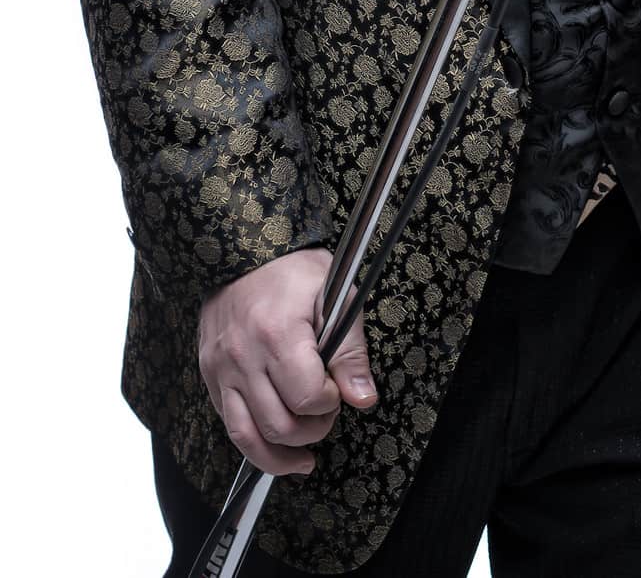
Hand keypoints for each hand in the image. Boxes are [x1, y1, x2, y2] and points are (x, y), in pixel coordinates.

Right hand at [197, 247, 377, 477]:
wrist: (244, 248)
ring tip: (302, 460)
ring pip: (246, 437)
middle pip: (278, 425)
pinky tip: (272, 443)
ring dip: (278, 457)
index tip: (337, 389)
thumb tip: (363, 398)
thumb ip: (350, 352)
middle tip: (326, 417)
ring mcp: (220, 367)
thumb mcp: (335, 298)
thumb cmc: (293, 270)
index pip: (306, 399)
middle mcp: (243, 356)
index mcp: (277, 334)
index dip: (330, 403)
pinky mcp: (209, 373)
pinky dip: (251, 441)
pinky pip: (228, 422)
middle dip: (311, 431)